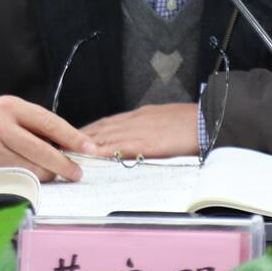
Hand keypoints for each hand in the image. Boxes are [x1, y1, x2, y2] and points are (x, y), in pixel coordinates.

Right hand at [0, 95, 97, 181]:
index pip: (48, 123)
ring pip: (30, 170)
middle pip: (41, 151)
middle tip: (76, 171)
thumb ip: (41, 124)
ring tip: (50, 172)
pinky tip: (32, 178)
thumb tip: (73, 146)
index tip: (89, 149)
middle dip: (64, 164)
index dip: (72, 138)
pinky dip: (28, 182)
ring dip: (46, 174)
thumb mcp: (16, 110)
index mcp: (10, 107)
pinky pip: (15, 181)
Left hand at [80, 103, 199, 158]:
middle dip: (81, 136)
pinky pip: (120, 147)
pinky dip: (104, 151)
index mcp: (141, 114)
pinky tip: (92, 156)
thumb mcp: (166, 118)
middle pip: (102, 128)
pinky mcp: (147, 142)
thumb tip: (140, 135)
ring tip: (69, 150)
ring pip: (106, 136)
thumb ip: (150, 125)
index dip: (90, 129)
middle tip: (63, 143)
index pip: (109, 122)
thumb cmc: (191, 121)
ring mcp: (140, 130)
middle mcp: (136, 120)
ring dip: (86, 143)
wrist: (208, 119)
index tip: (75, 135)